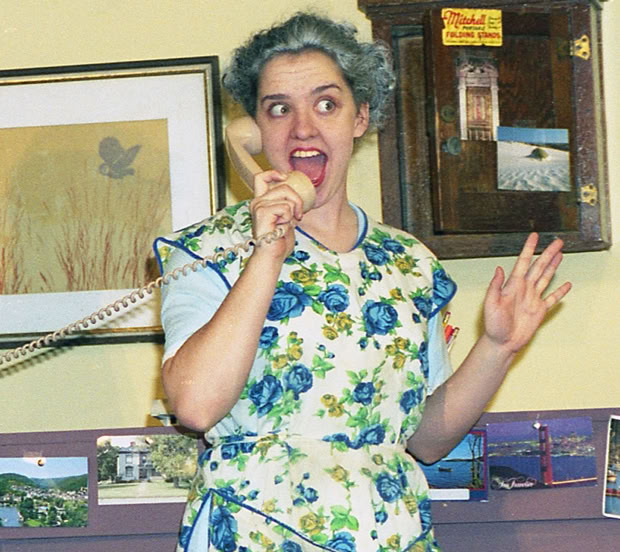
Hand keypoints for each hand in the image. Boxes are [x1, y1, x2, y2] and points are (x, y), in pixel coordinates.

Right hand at [249, 170, 304, 261]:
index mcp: (261, 202)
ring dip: (294, 211)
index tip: (285, 178)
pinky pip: (285, 207)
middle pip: (283, 186)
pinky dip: (289, 218)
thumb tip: (300, 196)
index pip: (261, 177)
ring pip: (287, 196)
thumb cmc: (279, 242)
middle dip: (297, 200)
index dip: (274, 173)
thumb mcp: (287, 218)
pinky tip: (282, 227)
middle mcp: (257, 202)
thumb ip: (288, 205)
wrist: (272, 256)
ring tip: (288, 223)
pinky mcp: (262, 212)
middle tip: (299, 215)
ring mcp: (258, 206)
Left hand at [483, 233, 571, 353]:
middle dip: (548, 253)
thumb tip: (499, 268)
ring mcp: (533, 299)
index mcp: (513, 285)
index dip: (529, 249)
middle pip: (539, 267)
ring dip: (553, 266)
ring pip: (546, 278)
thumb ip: (495, 286)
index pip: (523, 262)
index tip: (534, 236)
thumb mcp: (490, 304)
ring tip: (560, 254)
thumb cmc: (493, 325)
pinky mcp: (539, 310)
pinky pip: (552, 298)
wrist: (501, 343)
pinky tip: (566, 284)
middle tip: (557, 241)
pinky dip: (560, 291)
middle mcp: (524, 289)